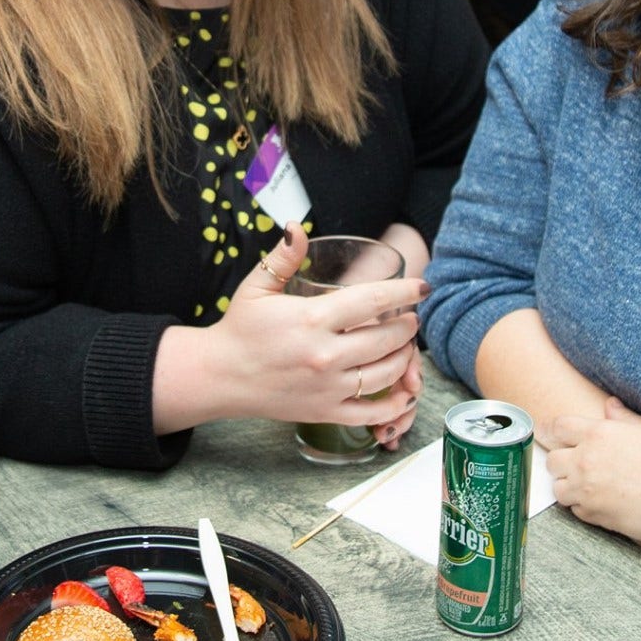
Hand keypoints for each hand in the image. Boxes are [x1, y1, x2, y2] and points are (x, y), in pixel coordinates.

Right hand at [165, 227, 424, 431]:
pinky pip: (372, 413)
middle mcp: (325, 355)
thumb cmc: (239, 329)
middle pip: (387, 339)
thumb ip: (283, 257)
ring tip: (406, 346)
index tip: (422, 287)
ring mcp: (327, 387)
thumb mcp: (257, 287)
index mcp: (312, 319)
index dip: (404, 292)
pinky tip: (404, 391)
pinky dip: (395, 405)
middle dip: (407, 326)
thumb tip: (298, 226)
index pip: (372, 301)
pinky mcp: (325, 412)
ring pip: (386, 373)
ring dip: (405, 358)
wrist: (218, 376)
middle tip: (411, 318)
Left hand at [543, 396, 640, 547]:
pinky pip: (576, 511)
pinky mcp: (597, 515)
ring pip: (559, 489)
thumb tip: (610, 405)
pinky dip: (583, 507)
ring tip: (588, 487)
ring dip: (569, 487)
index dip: (552, 430)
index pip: (557, 427)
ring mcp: (589, 490)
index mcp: (599, 433)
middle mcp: (587, 460)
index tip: (550, 435)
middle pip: (552, 460)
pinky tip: (602, 503)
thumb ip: (624, 419)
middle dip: (561, 462)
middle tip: (575, 465)